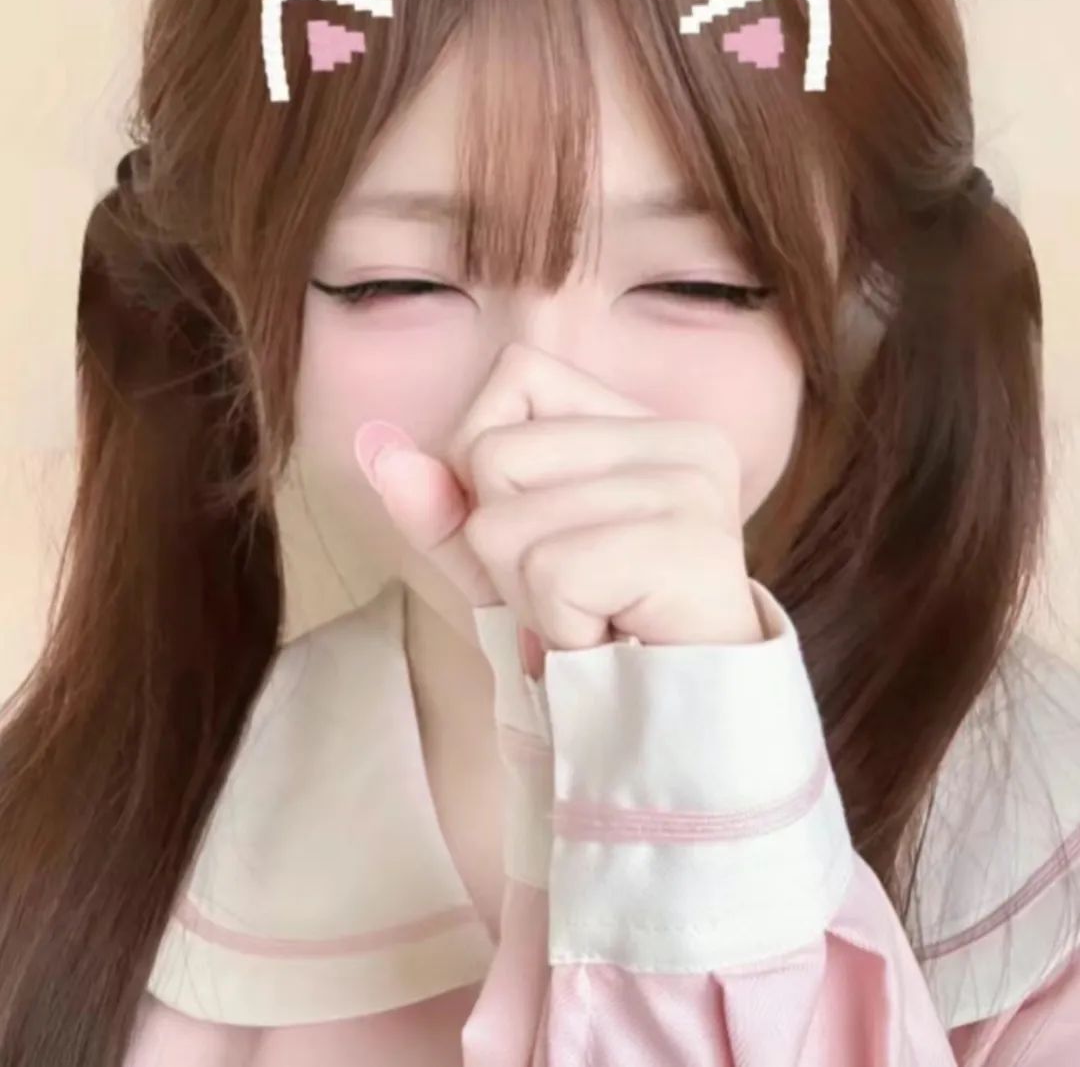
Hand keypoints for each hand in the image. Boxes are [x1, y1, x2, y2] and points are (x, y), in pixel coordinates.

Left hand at [355, 343, 763, 670]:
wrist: (679, 737)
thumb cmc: (598, 638)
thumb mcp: (505, 567)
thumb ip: (447, 510)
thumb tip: (385, 456)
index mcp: (650, 426)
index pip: (517, 374)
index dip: (488, 463)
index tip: (546, 535)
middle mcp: (683, 439)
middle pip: (495, 451)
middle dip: (504, 550)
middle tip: (577, 599)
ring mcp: (693, 487)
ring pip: (504, 521)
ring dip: (530, 600)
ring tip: (596, 624)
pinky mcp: (690, 546)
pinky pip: (548, 573)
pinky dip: (559, 631)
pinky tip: (610, 645)